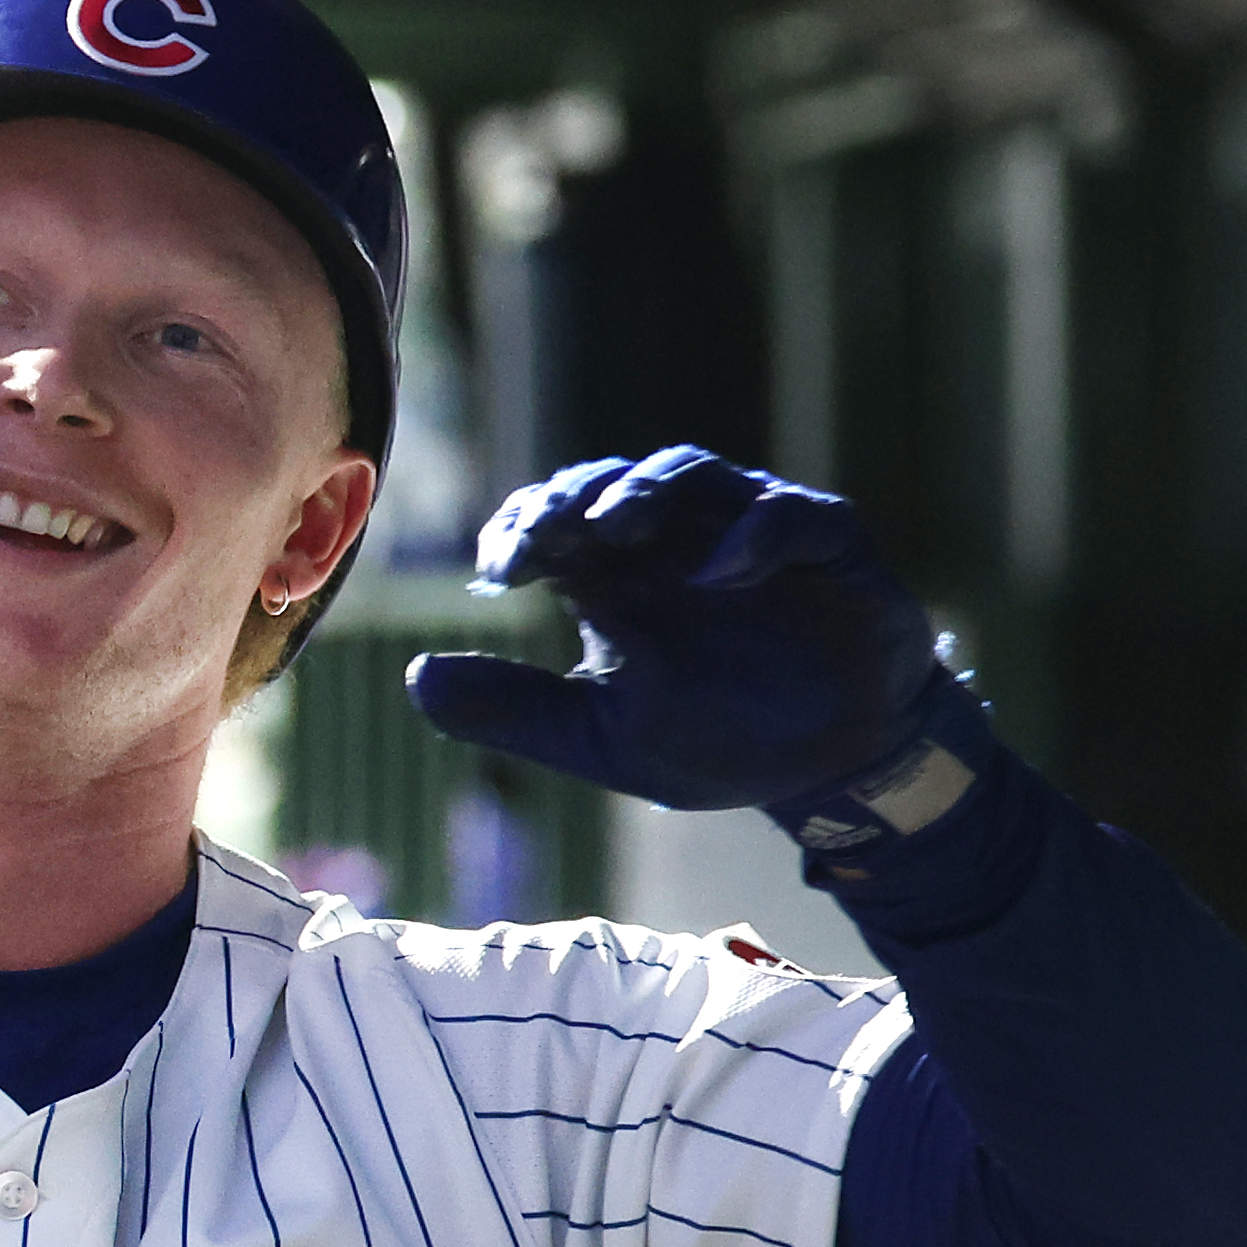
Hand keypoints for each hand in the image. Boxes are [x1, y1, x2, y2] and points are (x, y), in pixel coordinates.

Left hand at [406, 446, 967, 814]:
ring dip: (648, 494)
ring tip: (611, 530)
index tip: (497, 572)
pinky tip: (717, 574)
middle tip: (538, 539)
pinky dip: (753, 537)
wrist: (830, 770)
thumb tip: (416, 677)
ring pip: (694, 476)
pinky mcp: (829, 545)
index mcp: (619, 574)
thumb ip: (517, 709)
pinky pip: (791, 517)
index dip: (522, 532)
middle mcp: (679, 538)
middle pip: (612, 486)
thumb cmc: (718, 738)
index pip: (555, 523)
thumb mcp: (604, 738)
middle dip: (571, 502)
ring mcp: (753, 533)